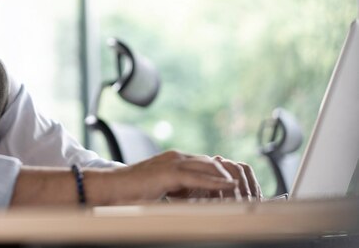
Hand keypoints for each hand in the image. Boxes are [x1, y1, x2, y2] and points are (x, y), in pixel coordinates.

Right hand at [104, 150, 259, 203]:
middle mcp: (176, 157)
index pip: (205, 164)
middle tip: (246, 187)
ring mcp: (172, 162)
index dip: (222, 174)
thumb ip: (177, 190)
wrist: (112, 188)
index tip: (238, 186)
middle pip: (211, 162)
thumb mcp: (161, 189)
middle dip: (229, 174)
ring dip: (226, 178)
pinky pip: (198, 176)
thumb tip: (191, 201)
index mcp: (174, 160)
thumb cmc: (132, 191)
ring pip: (208, 167)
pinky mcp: (168, 173)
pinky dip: (215, 182)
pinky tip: (229, 188)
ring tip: (243, 189)